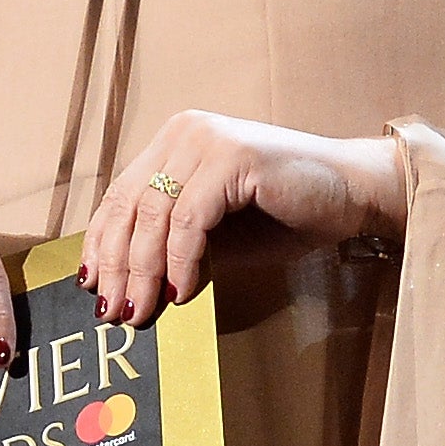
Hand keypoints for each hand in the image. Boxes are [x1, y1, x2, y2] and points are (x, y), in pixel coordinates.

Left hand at [80, 112, 403, 324]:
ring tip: (141, 310)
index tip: (93, 289)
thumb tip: (125, 287)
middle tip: (112, 312)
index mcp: (174, 143)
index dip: (100, 245)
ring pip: (155, 215)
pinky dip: (182, 260)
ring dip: (143, 271)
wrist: (352, 194)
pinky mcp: (232, 157)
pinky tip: (182, 292)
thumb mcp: (216, 233)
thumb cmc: (286, 214)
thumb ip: (173, 245)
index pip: (120, 197)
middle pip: (129, 206)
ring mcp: (207, 140)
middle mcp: (184, 133)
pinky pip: (190, 219)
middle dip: (116, 265)